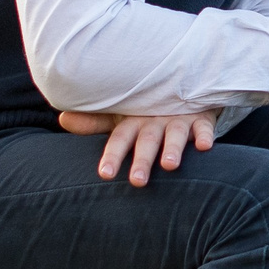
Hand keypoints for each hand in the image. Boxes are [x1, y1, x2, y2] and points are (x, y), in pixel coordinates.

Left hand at [57, 109, 217, 186]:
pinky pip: (204, 126)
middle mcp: (154, 120)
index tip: (105, 174)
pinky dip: (206, 135)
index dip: (113, 155)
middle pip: (147, 141)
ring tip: (170, 165)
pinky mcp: (200, 118)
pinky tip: (205, 146)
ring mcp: (178, 119)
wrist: (181, 87)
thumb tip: (63, 119)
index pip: (120, 139)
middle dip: (142, 160)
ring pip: (175, 134)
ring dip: (173, 148)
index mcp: (133, 122)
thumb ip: (95, 122)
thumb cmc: (146, 111)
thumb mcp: (121, 117)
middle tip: (137, 181)